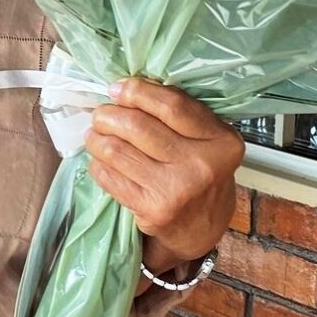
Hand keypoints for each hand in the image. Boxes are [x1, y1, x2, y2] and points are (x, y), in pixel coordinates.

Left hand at [85, 77, 243, 269]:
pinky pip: (110, 177)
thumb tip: (128, 86)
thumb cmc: (200, 173)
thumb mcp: (207, 140)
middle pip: (138, 126)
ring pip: (117, 150)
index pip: (171, 105)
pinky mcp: (153, 210)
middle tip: (100, 115)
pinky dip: (98, 164)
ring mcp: (177, 190)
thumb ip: (179, 113)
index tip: (117, 88)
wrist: (202, 229)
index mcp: (221, 140)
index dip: (137, 92)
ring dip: (97, 139)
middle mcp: (202, 165)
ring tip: (94, 135)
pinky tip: (100, 160)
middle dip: (109, 115)